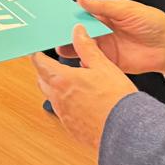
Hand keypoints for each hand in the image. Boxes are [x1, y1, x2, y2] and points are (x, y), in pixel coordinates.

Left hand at [31, 24, 136, 149]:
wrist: (127, 132)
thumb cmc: (117, 99)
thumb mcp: (103, 66)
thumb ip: (87, 48)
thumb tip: (78, 32)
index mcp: (62, 80)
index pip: (40, 64)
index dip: (37, 56)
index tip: (37, 51)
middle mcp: (58, 99)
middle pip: (42, 81)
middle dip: (45, 72)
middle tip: (54, 64)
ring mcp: (64, 115)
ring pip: (52, 97)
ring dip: (57, 88)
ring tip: (73, 83)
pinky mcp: (72, 128)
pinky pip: (63, 113)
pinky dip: (68, 104)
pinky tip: (83, 102)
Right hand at [57, 0, 164, 77]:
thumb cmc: (151, 22)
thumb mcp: (125, 9)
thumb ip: (101, 6)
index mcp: (104, 17)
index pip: (82, 16)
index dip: (68, 16)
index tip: (53, 17)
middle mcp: (103, 32)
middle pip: (79, 33)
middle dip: (65, 34)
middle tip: (51, 35)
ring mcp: (106, 48)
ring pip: (84, 48)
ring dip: (72, 48)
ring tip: (59, 49)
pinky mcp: (112, 63)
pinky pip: (95, 63)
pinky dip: (85, 63)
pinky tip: (76, 63)